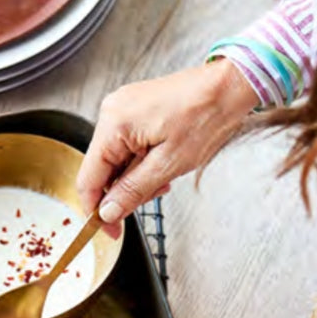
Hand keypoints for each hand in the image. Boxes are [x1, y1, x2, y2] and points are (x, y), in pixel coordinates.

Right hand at [76, 61, 257, 230]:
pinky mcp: (134, 109)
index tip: (109, 230)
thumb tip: (107, 213)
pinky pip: (126, 146)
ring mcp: (122, 108)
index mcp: (114, 124)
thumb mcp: (167, 166)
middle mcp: (112, 112)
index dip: (96, 210)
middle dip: (123, 191)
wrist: (229, 86)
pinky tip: (161, 163)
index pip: (88, 179)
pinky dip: (141, 162)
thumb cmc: (205, 117)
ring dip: (135, 178)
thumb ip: (131, 192)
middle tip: (151, 197)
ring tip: (164, 177)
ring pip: (115, 160)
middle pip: (101, 170)